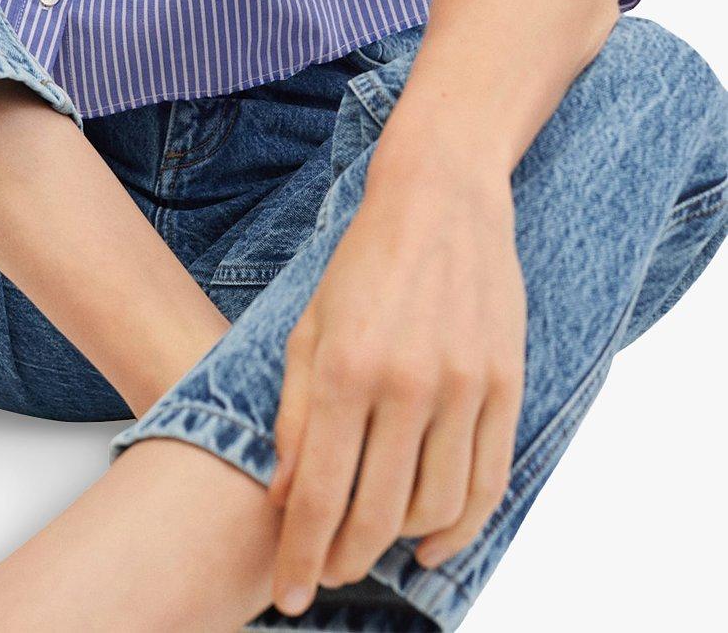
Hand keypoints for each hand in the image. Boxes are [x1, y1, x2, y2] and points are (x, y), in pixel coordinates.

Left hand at [266, 142, 526, 617]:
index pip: (321, 495)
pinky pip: (489, 482)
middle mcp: (406, 383)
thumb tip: (287, 498)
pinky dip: (461, 527)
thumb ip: (296, 416)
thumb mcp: (309, 329)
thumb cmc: (363, 264)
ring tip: (372, 543)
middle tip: (326, 573)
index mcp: (345, 367)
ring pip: (436, 508)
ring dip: (401, 543)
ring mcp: (463, 386)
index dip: (302, 555)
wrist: (440, 199)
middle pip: (378, 514)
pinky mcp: (505, 384)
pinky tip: (432, 544)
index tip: (290, 593)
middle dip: (345, 560)